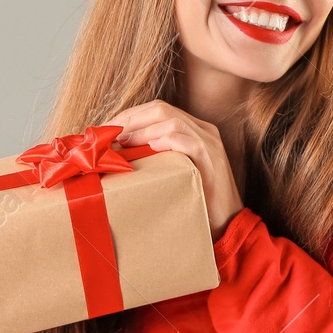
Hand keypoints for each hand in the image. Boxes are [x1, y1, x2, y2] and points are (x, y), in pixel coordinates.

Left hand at [101, 100, 243, 241]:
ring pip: (173, 121)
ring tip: (123, 144)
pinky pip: (190, 143)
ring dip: (142, 131)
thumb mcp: (171, 171)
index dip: (128, 115)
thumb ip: (152, 157)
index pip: (156, 109)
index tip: (104, 129)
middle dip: (130, 119)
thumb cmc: (193, 200)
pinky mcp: (213, 161)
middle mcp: (202, 130)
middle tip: (107, 136)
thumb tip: (114, 155)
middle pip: (161, 109)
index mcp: (192, 128)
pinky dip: (167, 141)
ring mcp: (209, 144)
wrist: (227, 224)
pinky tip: (151, 149)